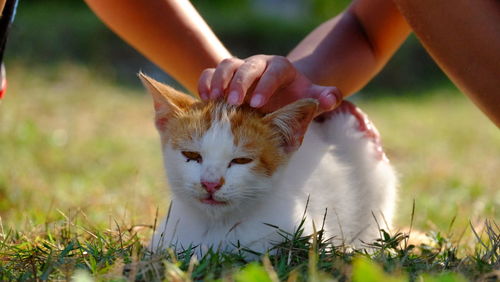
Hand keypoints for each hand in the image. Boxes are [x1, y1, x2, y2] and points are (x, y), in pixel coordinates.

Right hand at [197, 55, 341, 113]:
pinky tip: (203, 99)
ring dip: (219, 81)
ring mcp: (240, 69)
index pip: (274, 72)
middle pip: (247, 66)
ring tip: (214, 100)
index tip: (259, 104)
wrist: (279, 95)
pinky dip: (205, 82)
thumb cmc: (295, 99)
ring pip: (226, 65)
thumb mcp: (311, 98)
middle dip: (240, 83)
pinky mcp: (225, 76)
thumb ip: (323, 98)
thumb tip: (331, 99)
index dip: (266, 85)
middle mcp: (259, 64)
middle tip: (234, 103)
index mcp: (280, 68)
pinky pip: (211, 72)